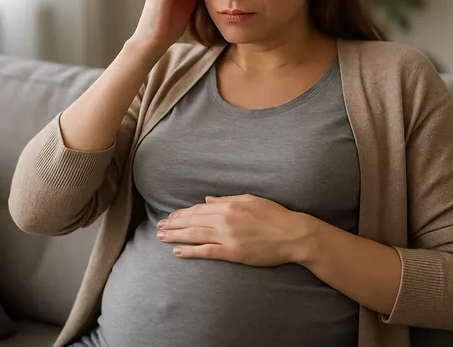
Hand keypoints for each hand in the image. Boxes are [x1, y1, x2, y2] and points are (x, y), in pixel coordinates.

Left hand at [157, 194, 314, 266]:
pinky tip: (177, 251)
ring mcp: (228, 236)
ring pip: (194, 235)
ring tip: (161, 237)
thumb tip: (208, 199)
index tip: (172, 216)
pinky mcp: (232, 252)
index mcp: (230, 205)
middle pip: (193, 221)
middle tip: (159, 226)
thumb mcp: (252, 200)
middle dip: (173, 223)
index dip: (183, 213)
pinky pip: (206, 251)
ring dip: (175, 235)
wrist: (293, 234)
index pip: (199, 208)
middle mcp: (225, 219)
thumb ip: (228, 199)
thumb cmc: (276, 216)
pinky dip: (190, 251)